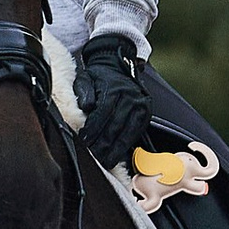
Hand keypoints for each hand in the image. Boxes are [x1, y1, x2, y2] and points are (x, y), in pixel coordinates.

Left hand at [72, 31, 153, 164]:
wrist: (117, 66)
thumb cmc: (98, 76)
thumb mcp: (85, 78)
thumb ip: (83, 92)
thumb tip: (86, 108)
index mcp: (114, 88)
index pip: (103, 112)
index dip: (93, 129)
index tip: (84, 141)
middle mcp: (130, 96)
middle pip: (115, 125)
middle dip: (103, 144)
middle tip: (94, 157)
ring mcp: (140, 105)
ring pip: (127, 132)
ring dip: (116, 149)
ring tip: (106, 161)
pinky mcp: (145, 113)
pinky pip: (135, 132)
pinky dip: (126, 145)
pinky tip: (117, 154)